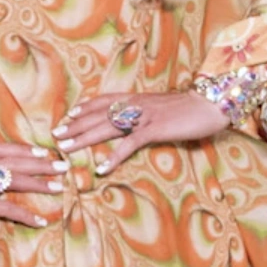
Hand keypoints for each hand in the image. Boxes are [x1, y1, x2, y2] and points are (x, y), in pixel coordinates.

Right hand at [0, 142, 68, 240]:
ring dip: (39, 183)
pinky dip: (25, 214)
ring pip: (14, 179)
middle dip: (41, 162)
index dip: (24, 148)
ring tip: (58, 187)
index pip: (1, 148)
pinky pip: (6, 208)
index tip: (43, 150)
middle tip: (63, 165)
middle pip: (14, 160)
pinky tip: (40, 220)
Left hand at [52, 88, 227, 173]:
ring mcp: (143, 116)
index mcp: (137, 98)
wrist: (211, 104)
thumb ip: (147, 112)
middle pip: (98, 114)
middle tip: (56, 134)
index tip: (68, 115)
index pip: (104, 101)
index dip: (84, 108)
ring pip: (106, 127)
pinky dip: (113, 157)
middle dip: (75, 125)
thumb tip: (135, 120)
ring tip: (65, 147)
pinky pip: (128, 144)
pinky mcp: (154, 129)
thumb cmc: (190, 108)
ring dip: (83, 138)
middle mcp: (135, 104)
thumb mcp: (163, 107)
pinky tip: (101, 168)